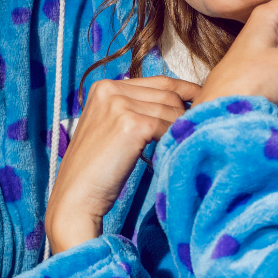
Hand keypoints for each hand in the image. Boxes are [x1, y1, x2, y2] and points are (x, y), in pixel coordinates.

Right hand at [46, 76, 199, 253]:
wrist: (76, 196)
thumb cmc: (96, 170)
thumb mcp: (111, 128)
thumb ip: (135, 109)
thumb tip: (179, 102)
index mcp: (103, 86)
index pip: (157, 81)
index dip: (184, 90)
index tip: (201, 99)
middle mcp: (110, 89)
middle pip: (168, 94)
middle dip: (184, 113)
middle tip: (192, 133)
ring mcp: (119, 105)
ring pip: (172, 110)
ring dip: (179, 130)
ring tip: (178, 147)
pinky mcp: (131, 124)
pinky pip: (168, 127)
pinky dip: (173, 140)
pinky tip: (170, 154)